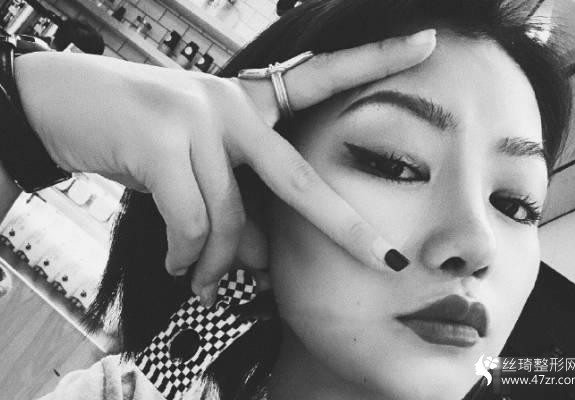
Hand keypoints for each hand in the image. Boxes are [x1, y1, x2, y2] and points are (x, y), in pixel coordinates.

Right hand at [15, 29, 435, 305]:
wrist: (65, 105)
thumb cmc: (143, 139)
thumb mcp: (200, 168)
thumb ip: (238, 206)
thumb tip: (264, 263)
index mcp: (249, 102)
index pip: (321, 78)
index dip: (376, 59)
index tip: (428, 42)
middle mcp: (232, 105)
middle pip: (299, 181)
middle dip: (345, 228)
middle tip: (385, 263)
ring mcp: (199, 118)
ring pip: (230, 219)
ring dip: (214, 263)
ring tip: (199, 279)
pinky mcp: (163, 140)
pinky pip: (191, 221)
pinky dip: (183, 253)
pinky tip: (175, 263)